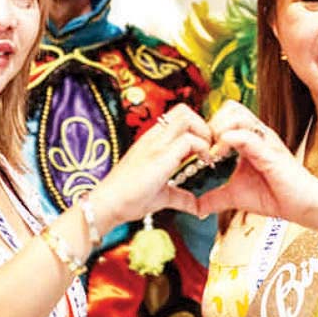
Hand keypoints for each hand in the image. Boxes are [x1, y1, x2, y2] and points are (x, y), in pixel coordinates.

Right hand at [89, 104, 210, 231]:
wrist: (108, 205)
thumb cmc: (129, 199)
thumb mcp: (161, 196)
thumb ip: (180, 196)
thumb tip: (196, 206)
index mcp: (152, 141)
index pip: (178, 117)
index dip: (197, 128)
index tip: (204, 150)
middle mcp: (154, 137)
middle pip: (184, 110)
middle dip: (203, 125)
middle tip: (209, 148)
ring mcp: (156, 144)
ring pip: (186, 117)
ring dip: (203, 133)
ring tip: (207, 154)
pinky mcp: (160, 156)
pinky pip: (188, 140)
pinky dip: (203, 148)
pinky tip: (205, 163)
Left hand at [198, 101, 317, 230]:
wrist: (302, 206)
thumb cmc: (274, 196)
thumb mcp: (235, 196)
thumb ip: (215, 198)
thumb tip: (196, 208)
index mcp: (249, 139)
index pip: (225, 115)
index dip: (208, 127)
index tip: (200, 149)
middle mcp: (257, 134)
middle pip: (230, 107)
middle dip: (212, 124)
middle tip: (206, 147)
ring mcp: (265, 140)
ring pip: (236, 113)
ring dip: (218, 129)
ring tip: (213, 152)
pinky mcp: (270, 151)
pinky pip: (246, 135)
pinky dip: (227, 141)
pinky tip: (218, 156)